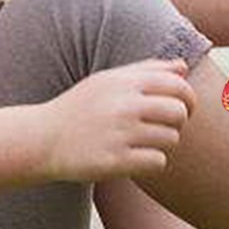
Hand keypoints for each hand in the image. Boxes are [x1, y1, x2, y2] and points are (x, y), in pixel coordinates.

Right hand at [35, 58, 196, 181]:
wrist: (40, 140)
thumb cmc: (81, 108)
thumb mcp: (109, 80)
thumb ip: (147, 69)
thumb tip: (183, 66)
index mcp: (125, 82)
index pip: (178, 85)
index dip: (188, 98)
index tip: (184, 108)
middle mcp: (124, 106)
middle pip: (179, 112)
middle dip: (180, 122)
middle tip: (167, 128)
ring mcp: (119, 134)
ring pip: (171, 139)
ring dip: (164, 143)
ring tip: (146, 143)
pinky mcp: (114, 161)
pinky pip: (157, 161)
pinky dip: (153, 162)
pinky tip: (137, 158)